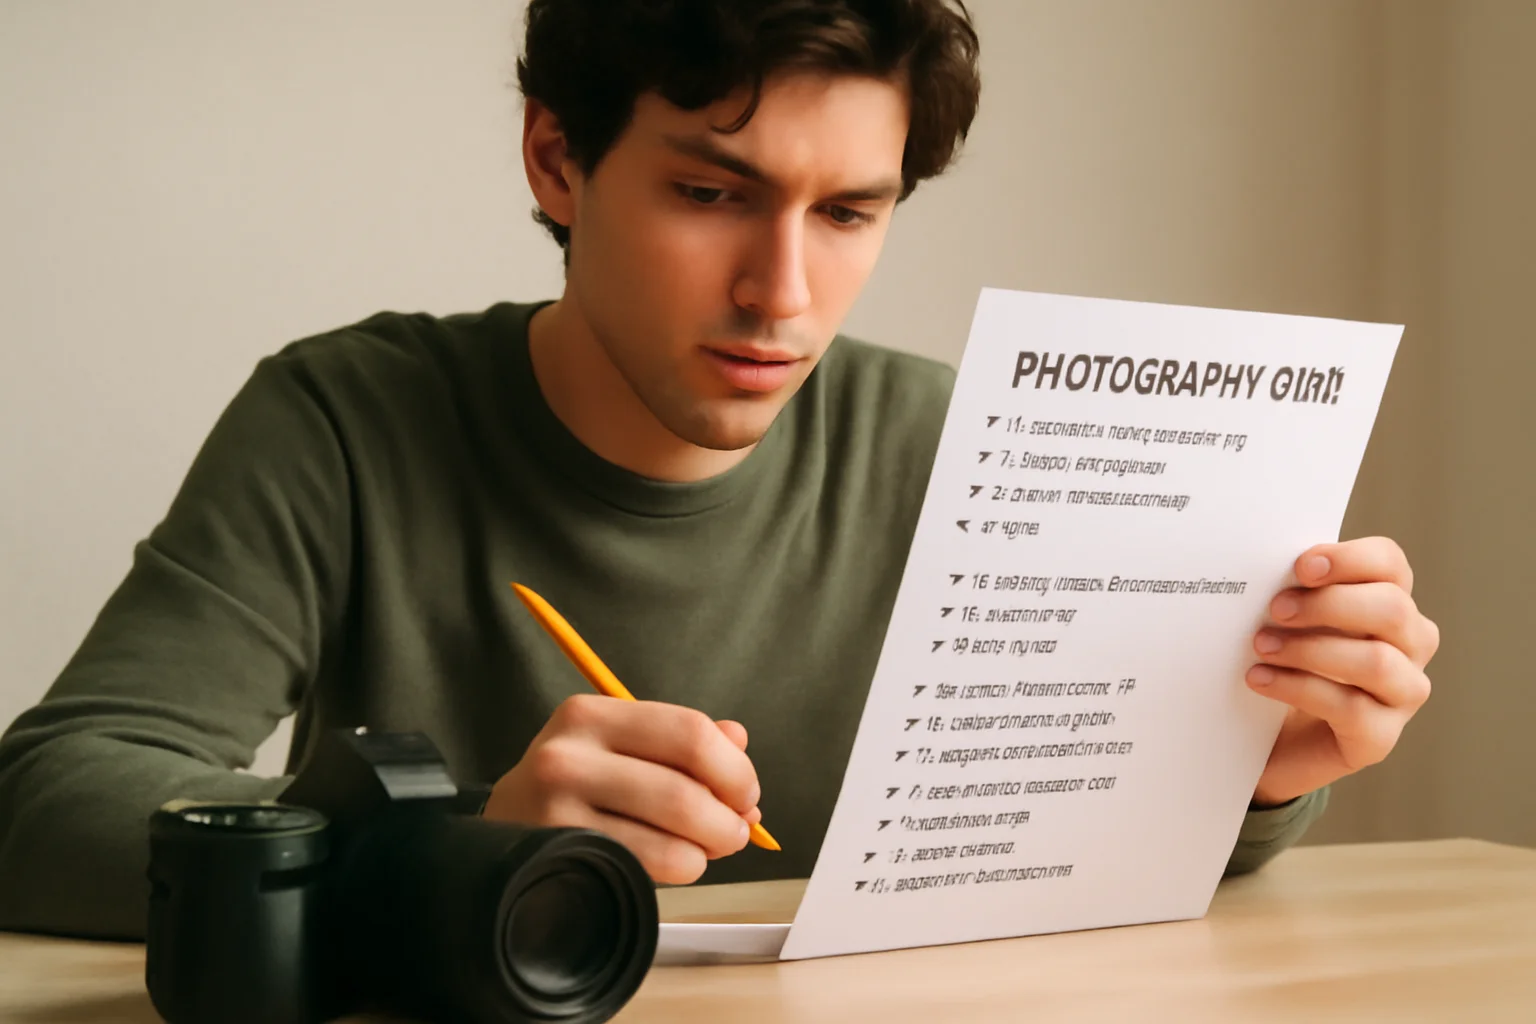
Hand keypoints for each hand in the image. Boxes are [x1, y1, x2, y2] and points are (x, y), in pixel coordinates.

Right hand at [483, 695, 761, 883]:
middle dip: (727, 820)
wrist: (499, 830)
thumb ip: (682, 738)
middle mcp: (569, 756)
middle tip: (735, 832)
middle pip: (684, 790)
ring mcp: (558, 811)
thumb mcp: (621, 745)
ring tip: (704, 850)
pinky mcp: (561, 856)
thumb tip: (738, 742)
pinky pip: (645, 869)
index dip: (734, 769)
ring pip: (670, 836)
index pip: (689, 732)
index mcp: (592, 714)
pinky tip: (673, 864)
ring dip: (706, 850)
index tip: (745, 793)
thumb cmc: (575, 786)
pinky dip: (678, 870)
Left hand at [1245, 537, 1437, 806]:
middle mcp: (1410, 645)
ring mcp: (1402, 694)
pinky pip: (1351, 708)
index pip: (1389, 564)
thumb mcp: (1288, 621)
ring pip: (1376, 662)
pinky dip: (1298, 688)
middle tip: (1276, 609)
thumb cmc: (1283, 663)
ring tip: (1262, 646)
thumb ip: (1293, 592)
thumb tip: (1266, 567)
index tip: (1301, 567)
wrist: (1270, 737)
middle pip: (1391, 609)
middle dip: (1329, 604)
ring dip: (1311, 649)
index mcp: (1389, 602)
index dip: (1350, 559)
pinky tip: (1260, 679)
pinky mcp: (1380, 737)